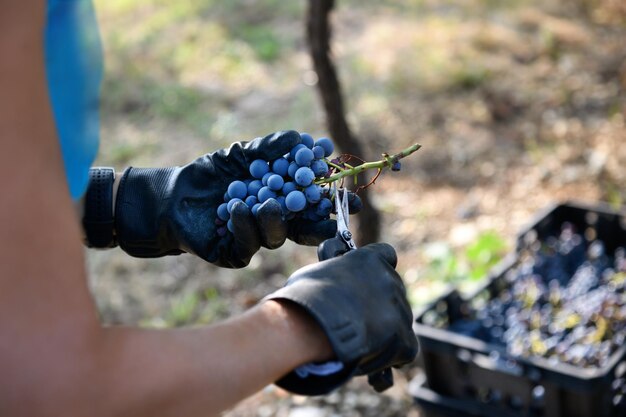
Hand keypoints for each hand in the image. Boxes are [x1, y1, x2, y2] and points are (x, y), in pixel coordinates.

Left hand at [114, 130, 360, 267]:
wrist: (173, 194)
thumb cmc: (211, 174)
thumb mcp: (242, 155)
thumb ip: (271, 148)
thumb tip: (303, 138)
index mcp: (281, 201)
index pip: (312, 203)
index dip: (331, 201)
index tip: (351, 196)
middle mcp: (273, 224)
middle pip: (304, 228)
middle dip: (322, 222)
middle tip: (334, 214)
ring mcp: (255, 240)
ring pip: (277, 236)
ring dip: (275, 218)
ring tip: (266, 202)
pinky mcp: (234, 254)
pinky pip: (247, 243)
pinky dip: (244, 224)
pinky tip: (235, 208)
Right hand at [263, 243, 417, 394]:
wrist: (316, 325)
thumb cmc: (307, 298)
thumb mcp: (316, 275)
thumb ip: (334, 276)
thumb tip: (329, 285)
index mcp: (370, 259)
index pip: (386, 255)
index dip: (378, 269)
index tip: (369, 279)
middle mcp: (390, 280)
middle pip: (393, 292)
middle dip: (378, 304)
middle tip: (356, 319)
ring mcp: (400, 309)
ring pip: (398, 320)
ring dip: (383, 330)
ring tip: (357, 343)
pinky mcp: (404, 338)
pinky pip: (406, 347)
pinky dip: (393, 355)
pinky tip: (374, 360)